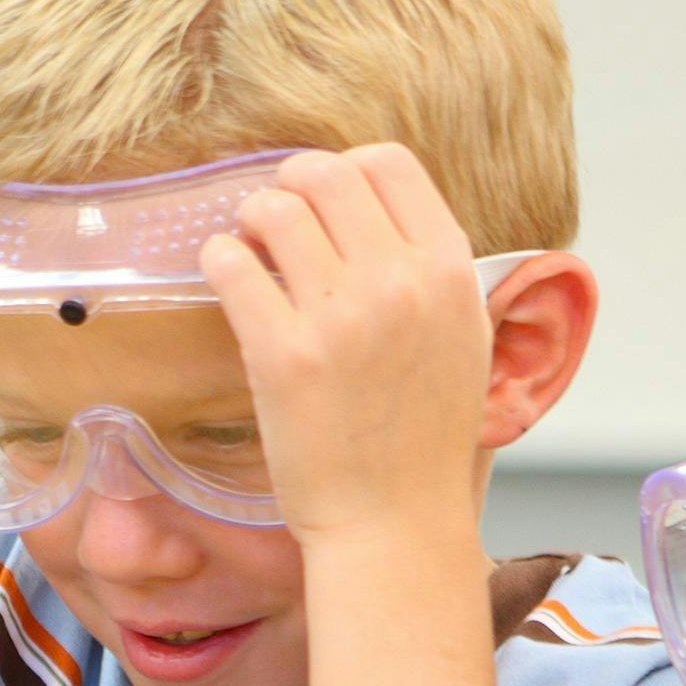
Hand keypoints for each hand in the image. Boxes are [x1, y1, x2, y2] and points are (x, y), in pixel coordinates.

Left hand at [201, 144, 496, 541]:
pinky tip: (229, 277)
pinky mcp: (282, 354)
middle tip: (274, 219)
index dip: (345, 170)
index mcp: (450, 270)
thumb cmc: (425, 437)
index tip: (324, 198)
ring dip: (251, 219)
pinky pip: (231, 264)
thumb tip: (378, 214)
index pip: (388, 164)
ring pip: (273, 210)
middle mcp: (399, 282)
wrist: (395, 521)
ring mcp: (339, 317)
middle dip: (290, 185)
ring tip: (250, 249)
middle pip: (325, 175)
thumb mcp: (464, 337)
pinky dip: (220, 259)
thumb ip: (431, 271)